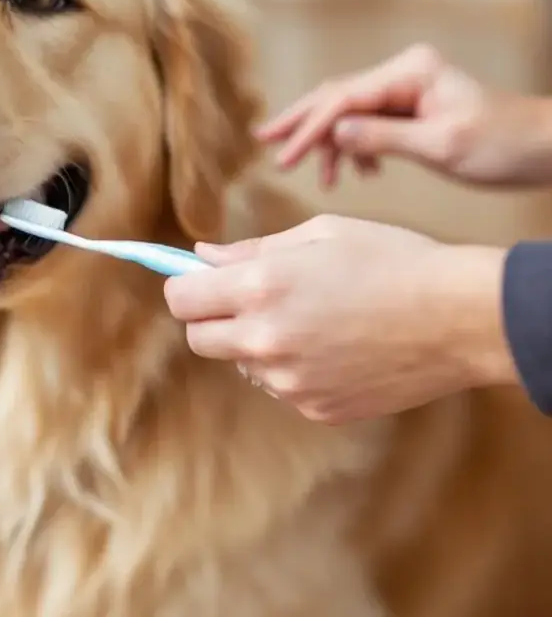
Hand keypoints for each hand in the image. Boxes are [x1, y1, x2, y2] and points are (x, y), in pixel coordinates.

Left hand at [163, 215, 515, 423]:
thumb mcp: (320, 235)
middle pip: (199, 338)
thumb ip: (251, 250)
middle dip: (212, 317)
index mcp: (261, 288)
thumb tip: (202, 257)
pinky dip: (293, 368)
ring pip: (242, 363)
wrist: (459, 318)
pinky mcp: (315, 407)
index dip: (187, 287)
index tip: (200, 282)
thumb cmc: (393, 260)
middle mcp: (266, 339)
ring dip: (257, 343)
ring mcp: (290, 381)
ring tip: (311, 319)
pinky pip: (281, 386)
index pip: (181, 299)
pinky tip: (335, 346)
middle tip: (250, 299)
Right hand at [257, 44, 551, 188]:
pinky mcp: (412, 106)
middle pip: (336, 95)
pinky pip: (369, 122)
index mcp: (410, 72)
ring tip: (322, 178)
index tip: (281, 158)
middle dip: (301, 124)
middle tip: (264, 144)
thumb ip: (383, 138)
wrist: (546, 147)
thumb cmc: (504, 144)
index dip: (309, 130)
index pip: (343, 99)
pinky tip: (359, 172)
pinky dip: (355, 146)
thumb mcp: (441, 145)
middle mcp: (404, 72)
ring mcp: (407, 87)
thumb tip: (334, 134)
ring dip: (330, 143)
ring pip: (349, 111)